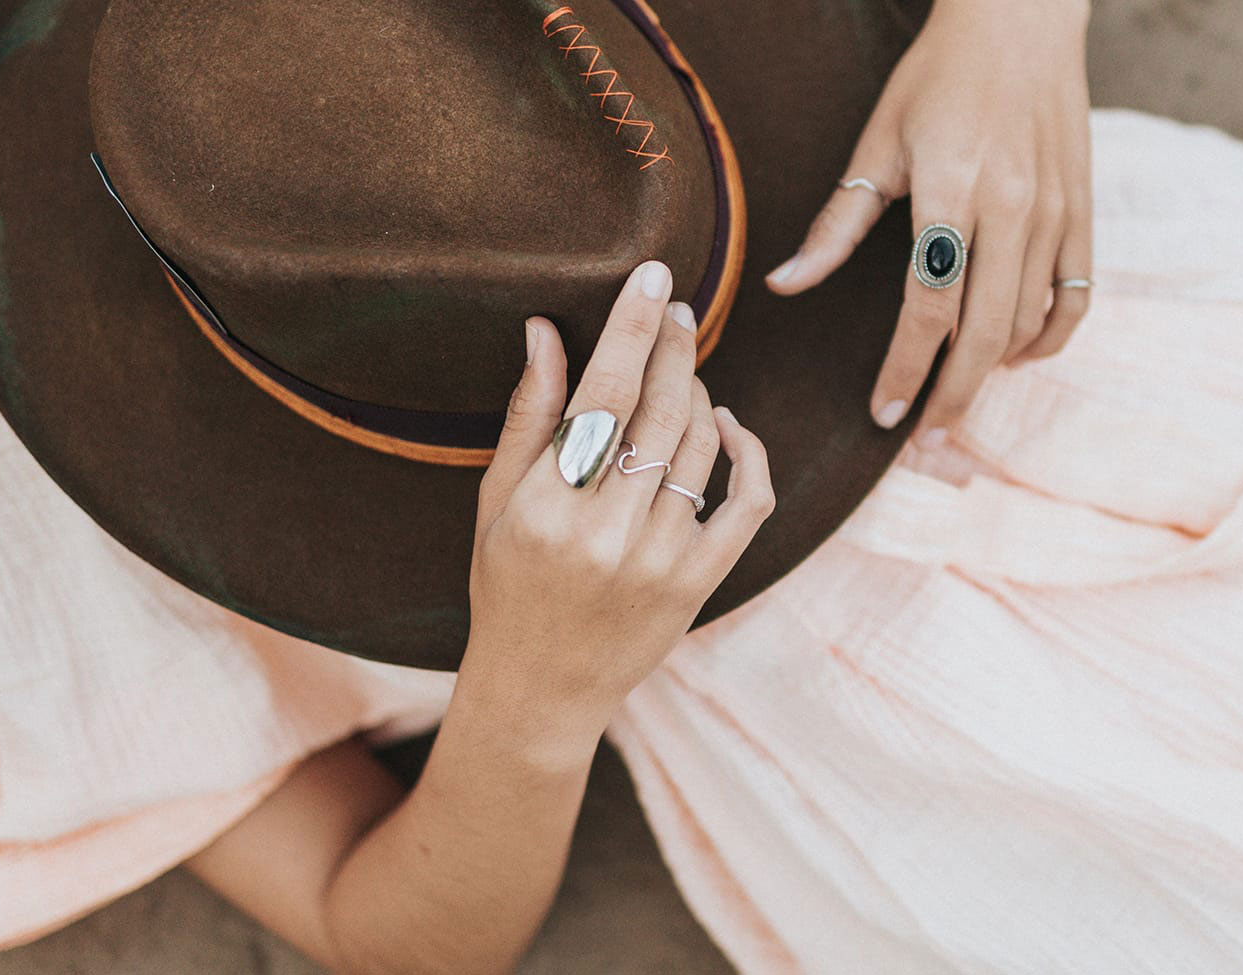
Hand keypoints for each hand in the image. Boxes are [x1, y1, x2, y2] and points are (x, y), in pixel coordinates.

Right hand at [461, 261, 775, 724]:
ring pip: (699, 446)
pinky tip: (728, 426)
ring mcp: (658, 562)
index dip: (630, 328)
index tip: (652, 277)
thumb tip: (543, 329)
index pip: (599, 395)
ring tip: (681, 372)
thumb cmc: (507, 588)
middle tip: (675, 305)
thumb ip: (527, 416)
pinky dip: (747, 454)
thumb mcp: (495, 503)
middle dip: (671, 345)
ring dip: (697, 394)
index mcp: (544, 509)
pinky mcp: (699, 584)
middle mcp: (604, 534)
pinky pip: (746, 503)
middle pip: (657, 411)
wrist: (542, 691)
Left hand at [765, 0, 1093, 441]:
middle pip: (985, 333)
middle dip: (951, 396)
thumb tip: (785, 285)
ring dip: (993, 373)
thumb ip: (837, 223)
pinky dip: (1049, 339)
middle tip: (924, 438)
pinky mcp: (1084, 212)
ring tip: (956, 396)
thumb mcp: (879, 143)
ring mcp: (1056, 213)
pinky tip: (1016, 356)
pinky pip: (1077, 298)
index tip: (884, 413)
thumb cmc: (938, 76)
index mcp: (952, 190)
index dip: (905, 370)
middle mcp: (1012, 207)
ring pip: (1030, 323)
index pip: (929, 308)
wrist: (1020, 19)